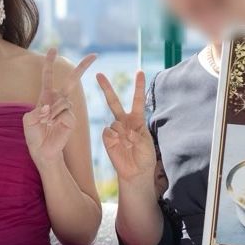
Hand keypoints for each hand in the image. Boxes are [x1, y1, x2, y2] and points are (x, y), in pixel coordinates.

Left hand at [23, 48, 96, 166]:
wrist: (42, 151)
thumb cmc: (34, 136)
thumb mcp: (28, 120)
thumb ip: (37, 111)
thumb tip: (50, 107)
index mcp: (46, 98)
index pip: (48, 77)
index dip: (49, 63)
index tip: (53, 49)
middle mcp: (59, 101)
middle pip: (72, 81)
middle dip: (83, 67)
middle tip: (94, 55)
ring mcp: (67, 110)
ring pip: (63, 100)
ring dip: (52, 111)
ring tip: (46, 122)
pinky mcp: (72, 119)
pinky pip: (65, 111)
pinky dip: (56, 116)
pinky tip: (52, 124)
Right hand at [96, 70, 157, 184]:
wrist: (136, 172)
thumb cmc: (145, 157)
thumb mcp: (147, 143)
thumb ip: (136, 134)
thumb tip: (124, 129)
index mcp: (137, 120)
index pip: (137, 100)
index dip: (138, 86)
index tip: (140, 71)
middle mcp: (124, 122)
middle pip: (113, 102)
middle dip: (106, 88)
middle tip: (98, 74)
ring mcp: (114, 130)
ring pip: (115, 123)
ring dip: (124, 134)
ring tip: (129, 145)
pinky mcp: (107, 139)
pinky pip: (108, 132)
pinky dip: (115, 138)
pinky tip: (120, 146)